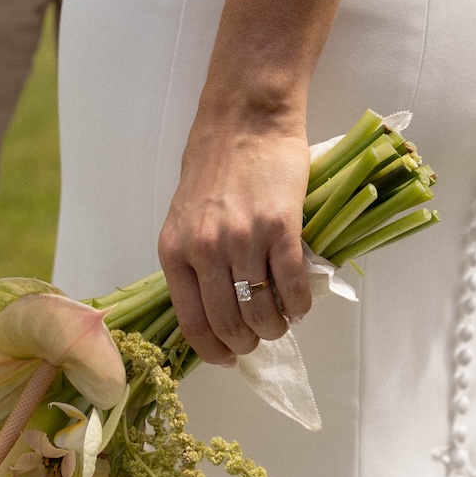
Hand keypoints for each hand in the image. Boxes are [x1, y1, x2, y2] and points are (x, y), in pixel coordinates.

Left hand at [158, 115, 313, 365]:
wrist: (245, 118)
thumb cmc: (215, 162)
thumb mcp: (185, 214)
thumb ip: (193, 257)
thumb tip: (214, 304)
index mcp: (175, 249)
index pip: (191, 321)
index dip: (212, 349)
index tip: (227, 357)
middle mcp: (205, 250)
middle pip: (229, 322)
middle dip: (247, 343)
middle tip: (259, 340)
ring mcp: (244, 241)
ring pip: (262, 310)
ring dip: (275, 326)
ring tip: (282, 322)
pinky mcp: (281, 229)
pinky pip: (292, 285)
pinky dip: (299, 305)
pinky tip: (300, 305)